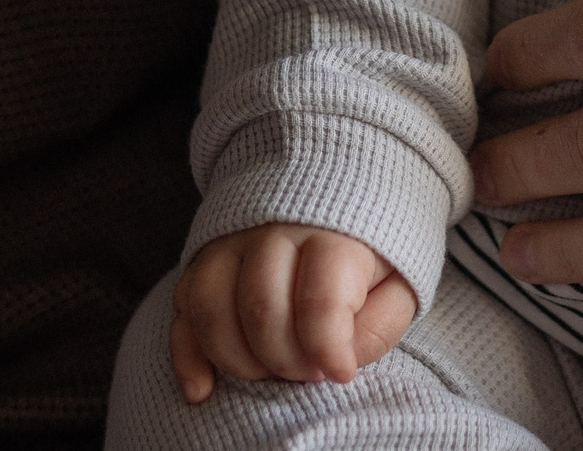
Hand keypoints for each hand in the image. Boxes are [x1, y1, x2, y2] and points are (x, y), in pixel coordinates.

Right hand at [167, 224, 416, 402]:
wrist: (339, 194)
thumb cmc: (371, 255)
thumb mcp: (399, 283)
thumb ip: (379, 324)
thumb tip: (339, 361)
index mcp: (332, 234)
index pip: (319, 300)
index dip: (327, 349)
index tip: (340, 372)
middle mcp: (274, 230)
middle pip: (261, 308)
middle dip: (285, 360)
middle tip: (309, 372)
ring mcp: (232, 242)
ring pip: (211, 308)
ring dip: (237, 360)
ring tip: (269, 373)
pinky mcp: (203, 260)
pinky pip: (182, 311)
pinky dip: (188, 357)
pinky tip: (203, 389)